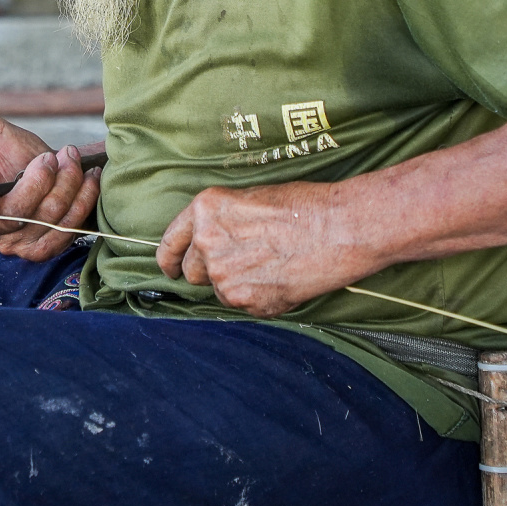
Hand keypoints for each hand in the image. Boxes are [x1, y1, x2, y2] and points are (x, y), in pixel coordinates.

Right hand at [0, 114, 101, 260]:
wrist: (58, 166)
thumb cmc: (17, 152)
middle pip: (13, 213)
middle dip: (41, 180)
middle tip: (53, 155)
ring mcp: (14, 244)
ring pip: (44, 220)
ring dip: (65, 185)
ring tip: (70, 159)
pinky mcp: (42, 250)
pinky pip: (65, 230)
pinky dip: (81, 200)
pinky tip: (87, 179)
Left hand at [156, 183, 362, 316]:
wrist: (338, 228)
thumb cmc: (302, 207)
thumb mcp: (248, 199)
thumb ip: (220, 223)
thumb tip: (209, 247)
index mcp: (204, 210)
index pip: (170, 244)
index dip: (168, 260)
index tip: (170, 269)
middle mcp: (206, 242)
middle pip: (192, 272)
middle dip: (210, 272)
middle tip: (243, 262)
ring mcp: (224, 274)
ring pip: (219, 291)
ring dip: (236, 284)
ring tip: (270, 265)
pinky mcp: (246, 300)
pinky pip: (242, 305)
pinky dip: (257, 297)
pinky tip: (280, 278)